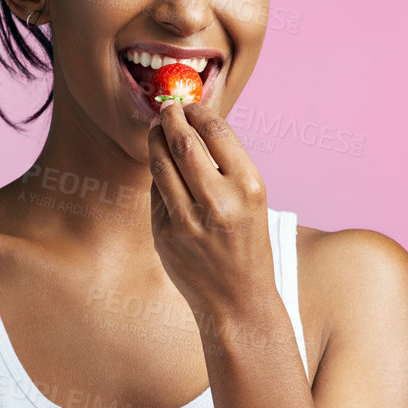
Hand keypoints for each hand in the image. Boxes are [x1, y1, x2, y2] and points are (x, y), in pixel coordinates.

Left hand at [147, 101, 274, 322]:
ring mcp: (188, 220)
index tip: (190, 105)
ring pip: (161, 165)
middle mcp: (219, 202)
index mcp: (248, 188)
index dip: (199, 112)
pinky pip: (157, 194)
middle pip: (183, 143)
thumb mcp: (252, 201)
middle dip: (170, 118)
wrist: (238, 301)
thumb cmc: (247, 244)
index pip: (217, 132)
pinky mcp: (165, 235)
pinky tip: (165, 174)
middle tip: (165, 107)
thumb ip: (226, 165)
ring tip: (157, 130)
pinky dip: (159, 177)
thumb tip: (193, 124)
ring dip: (155, 141)